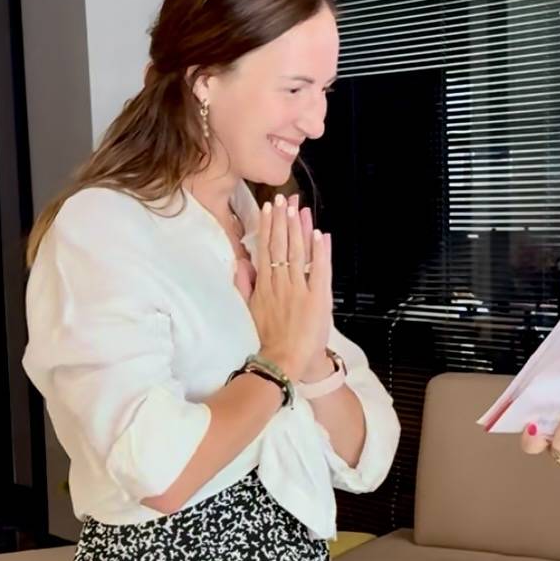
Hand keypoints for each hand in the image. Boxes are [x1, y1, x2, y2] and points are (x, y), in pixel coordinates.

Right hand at [249, 195, 332, 380]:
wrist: (284, 362)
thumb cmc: (267, 340)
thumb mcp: (249, 310)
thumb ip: (244, 285)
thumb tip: (240, 263)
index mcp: (264, 285)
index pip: (265, 249)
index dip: (268, 226)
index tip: (268, 207)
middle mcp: (280, 284)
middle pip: (281, 245)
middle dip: (282, 219)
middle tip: (283, 197)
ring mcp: (299, 290)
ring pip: (298, 253)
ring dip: (298, 228)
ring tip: (298, 207)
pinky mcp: (317, 299)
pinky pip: (318, 270)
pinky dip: (319, 251)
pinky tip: (319, 233)